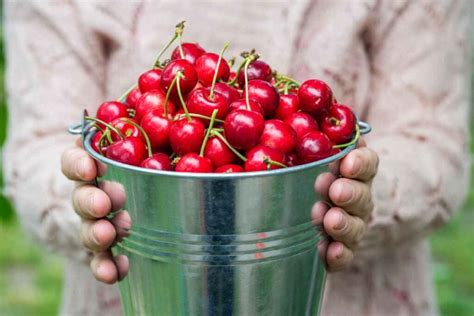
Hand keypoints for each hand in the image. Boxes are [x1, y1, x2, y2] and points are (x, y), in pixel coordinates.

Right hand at [61, 139, 129, 282]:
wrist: (126, 192)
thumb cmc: (135, 159)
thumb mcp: (132, 142)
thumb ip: (131, 132)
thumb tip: (150, 106)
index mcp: (93, 167)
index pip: (75, 162)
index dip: (78, 164)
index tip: (90, 166)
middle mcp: (90, 194)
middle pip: (82, 198)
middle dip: (92, 201)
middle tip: (105, 203)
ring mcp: (97, 223)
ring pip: (90, 230)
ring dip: (98, 233)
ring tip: (110, 234)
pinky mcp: (106, 248)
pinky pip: (103, 259)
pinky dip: (108, 266)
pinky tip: (118, 272)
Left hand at [312, 139, 377, 270]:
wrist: (331, 206)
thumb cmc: (318, 167)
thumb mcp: (319, 145)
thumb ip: (315, 128)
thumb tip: (290, 92)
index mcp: (355, 170)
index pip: (366, 163)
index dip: (360, 163)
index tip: (348, 162)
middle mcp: (358, 197)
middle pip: (361, 195)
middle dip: (349, 193)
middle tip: (334, 190)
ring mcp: (352, 224)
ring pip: (355, 226)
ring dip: (344, 223)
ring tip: (328, 220)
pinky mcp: (341, 249)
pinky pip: (345, 255)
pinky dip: (340, 255)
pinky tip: (330, 252)